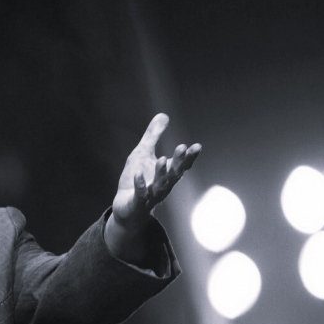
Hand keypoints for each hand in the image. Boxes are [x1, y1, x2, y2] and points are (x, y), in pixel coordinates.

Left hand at [112, 113, 200, 229]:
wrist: (126, 208)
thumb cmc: (136, 179)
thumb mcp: (142, 154)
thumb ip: (153, 136)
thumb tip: (163, 115)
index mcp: (167, 174)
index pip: (181, 165)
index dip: (189, 157)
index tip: (197, 146)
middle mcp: (163, 185)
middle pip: (174, 174)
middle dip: (178, 161)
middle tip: (182, 147)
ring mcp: (151, 195)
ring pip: (160, 185)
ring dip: (161, 173)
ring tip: (162, 159)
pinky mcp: (137, 203)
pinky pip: (140, 195)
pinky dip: (140, 185)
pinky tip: (138, 174)